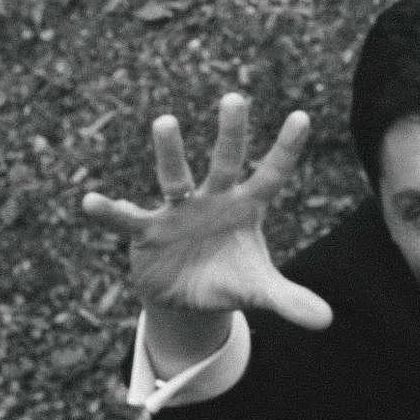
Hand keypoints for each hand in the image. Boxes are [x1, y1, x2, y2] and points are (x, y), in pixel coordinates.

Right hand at [82, 94, 332, 331]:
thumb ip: (290, 299)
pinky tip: (91, 202)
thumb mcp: (258, 291)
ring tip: (166, 121)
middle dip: (231, 133)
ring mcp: (179, 210)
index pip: (271, 174)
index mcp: (246, 207)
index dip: (286, 149)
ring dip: (170, 152)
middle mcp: (214, 199)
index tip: (303, 116)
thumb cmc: (228, 278)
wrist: (185, 295)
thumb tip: (328, 321)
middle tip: (235, 98)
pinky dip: (110, 211)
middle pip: (225, 162)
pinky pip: (127, 218)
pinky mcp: (147, 230)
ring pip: (175, 176)